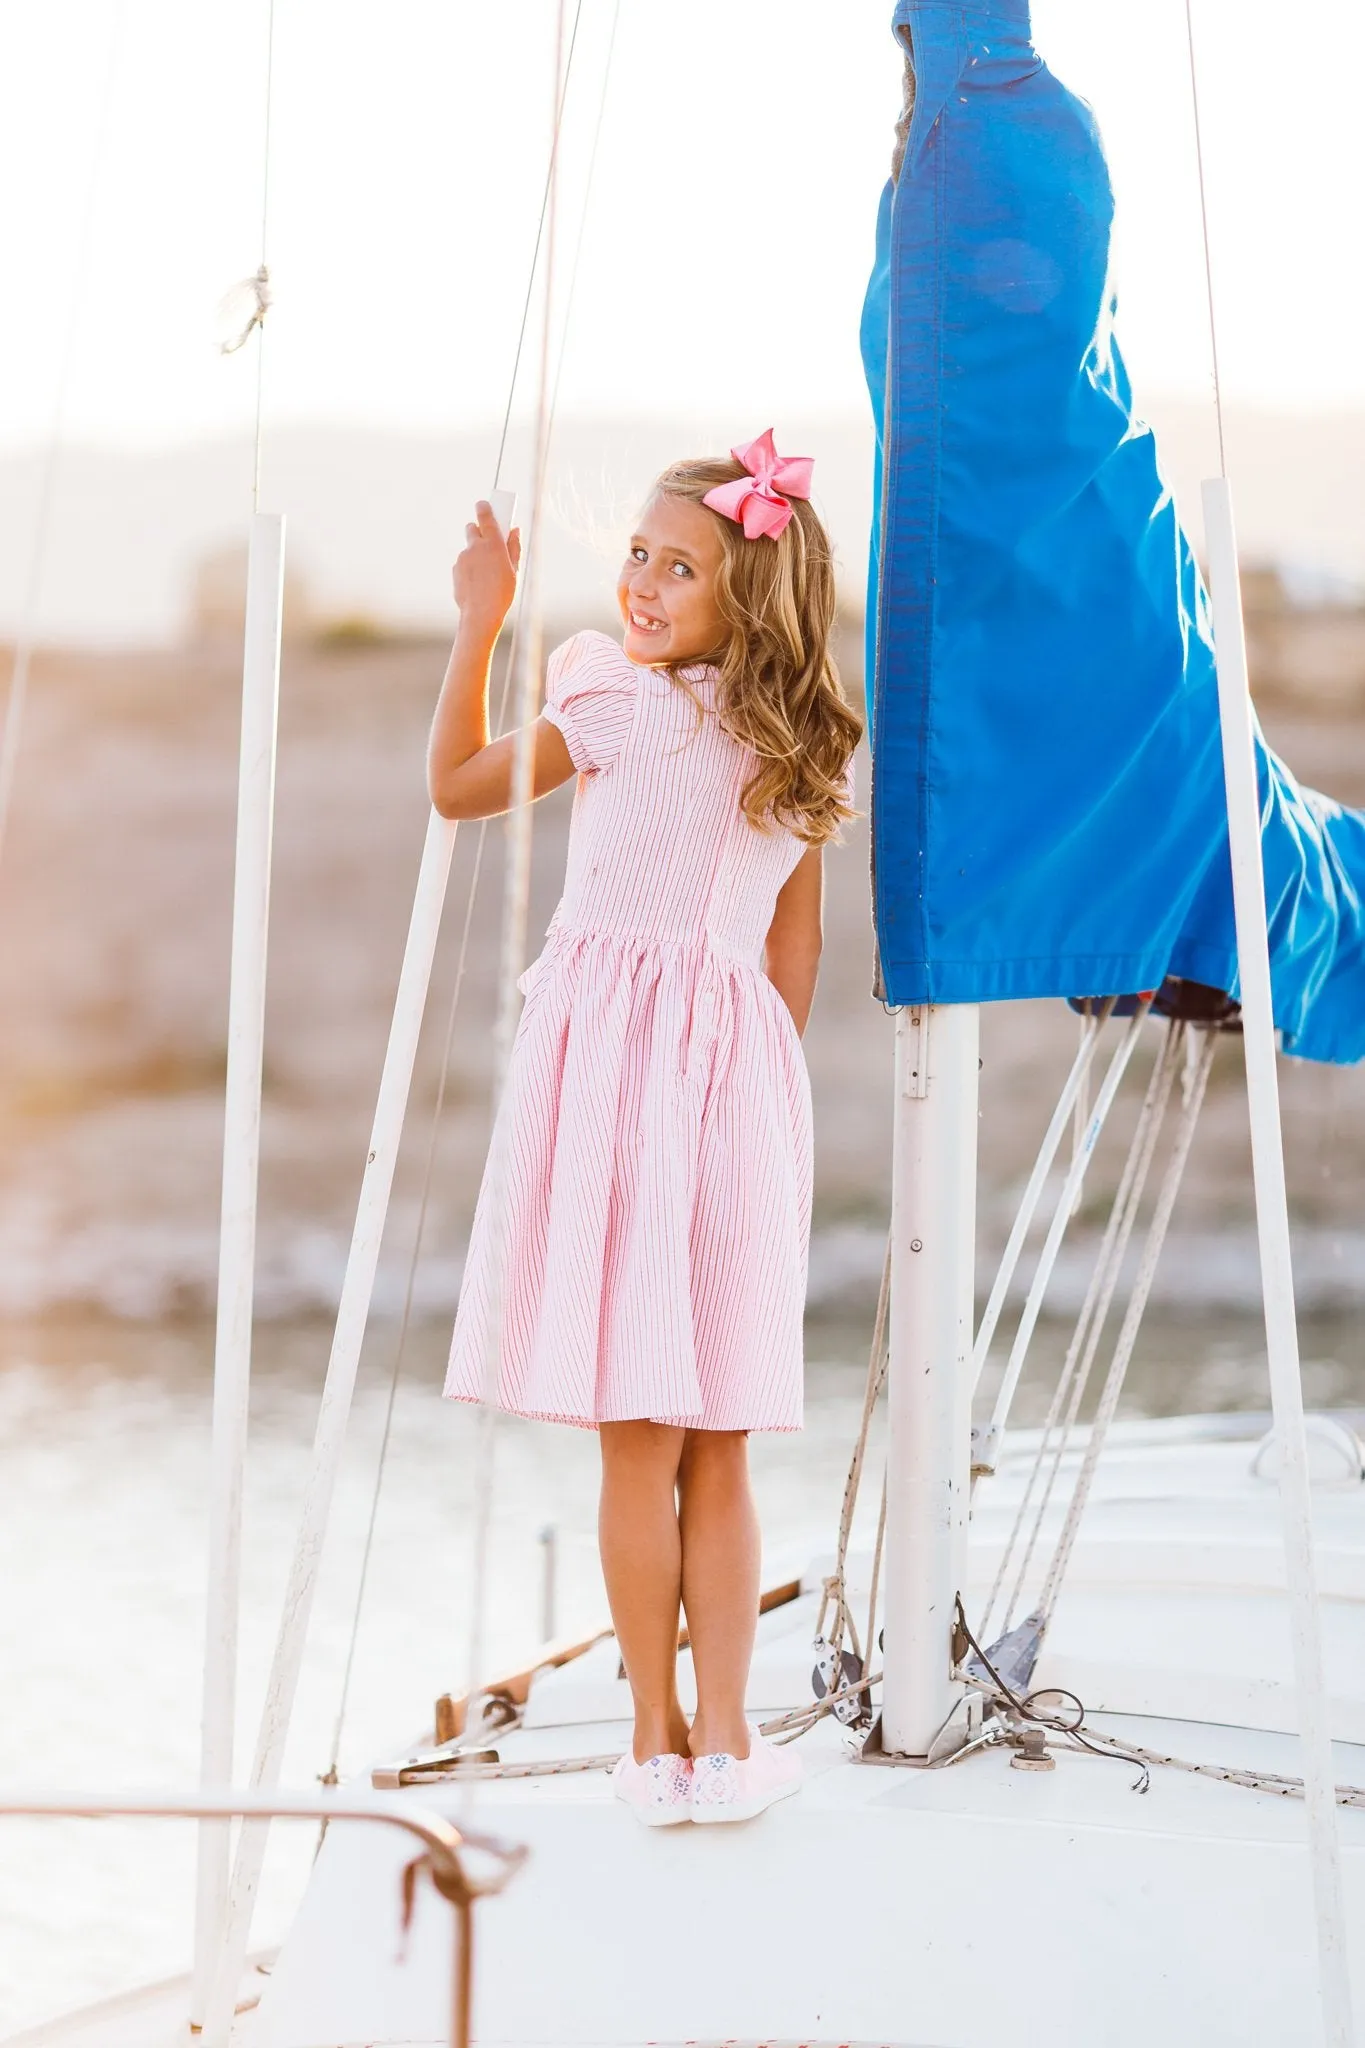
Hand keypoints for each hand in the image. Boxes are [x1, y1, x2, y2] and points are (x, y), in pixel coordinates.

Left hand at [452, 501, 521, 634]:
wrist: (481, 613)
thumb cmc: (502, 593)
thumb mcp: (514, 570)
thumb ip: (514, 547)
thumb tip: (515, 531)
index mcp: (493, 544)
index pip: (486, 516)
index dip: (484, 507)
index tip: (484, 504)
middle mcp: (475, 547)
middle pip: (472, 527)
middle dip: (478, 529)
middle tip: (487, 540)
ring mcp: (463, 557)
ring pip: (468, 549)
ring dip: (475, 553)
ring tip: (486, 573)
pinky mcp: (455, 568)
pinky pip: (463, 563)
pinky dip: (469, 568)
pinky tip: (478, 582)